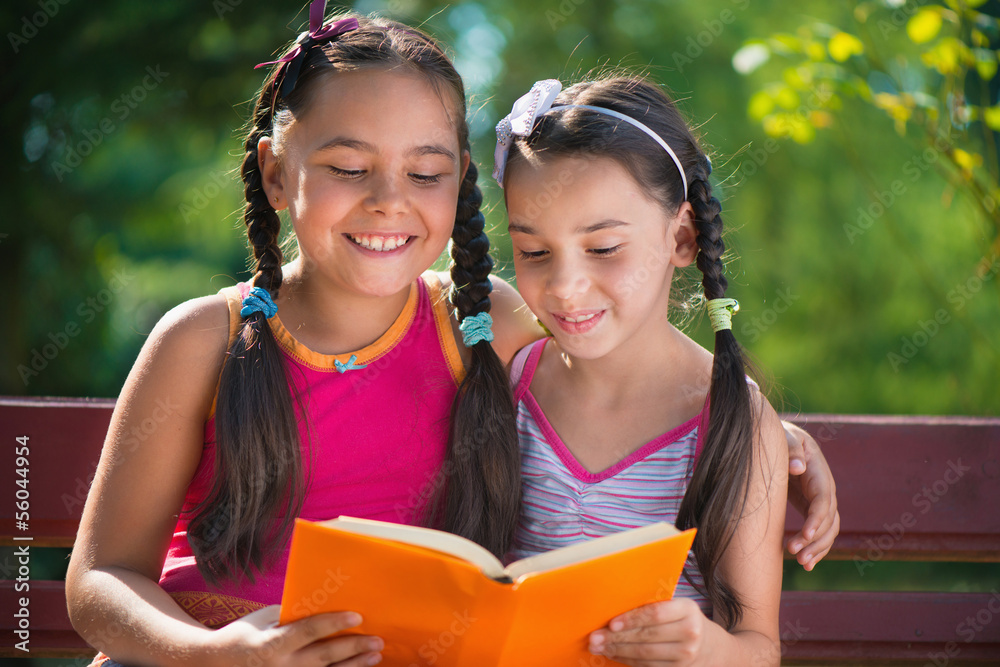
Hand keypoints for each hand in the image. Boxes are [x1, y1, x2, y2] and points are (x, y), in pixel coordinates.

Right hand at [204, 605, 382, 666]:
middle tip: (377, 640)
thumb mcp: (263, 619)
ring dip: (353, 665)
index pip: (308, 630)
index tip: (357, 615)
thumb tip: (323, 604)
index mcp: (272, 643)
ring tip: (375, 656)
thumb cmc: (242, 635)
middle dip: (352, 647)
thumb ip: (291, 616)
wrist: (213, 664)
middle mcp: (280, 666)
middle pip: (324, 656)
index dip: (334, 622)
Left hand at [587, 598, 713, 665]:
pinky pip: (648, 666)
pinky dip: (628, 661)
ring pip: (645, 655)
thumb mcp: (676, 607)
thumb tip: (614, 606)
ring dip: (618, 651)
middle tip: (595, 637)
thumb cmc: (683, 620)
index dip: (632, 619)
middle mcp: (690, 633)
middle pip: (647, 636)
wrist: (712, 647)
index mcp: (687, 610)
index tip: (611, 623)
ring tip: (598, 647)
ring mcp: (686, 655)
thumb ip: (653, 606)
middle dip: (617, 638)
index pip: (655, 614)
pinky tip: (614, 655)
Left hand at [783, 420, 839, 569]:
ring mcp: (821, 501)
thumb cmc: (784, 437)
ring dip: (817, 548)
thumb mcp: (786, 437)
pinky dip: (817, 548)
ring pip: (829, 530)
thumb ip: (791, 449)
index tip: (805, 534)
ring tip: (801, 562)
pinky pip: (821, 532)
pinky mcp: (813, 509)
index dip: (817, 518)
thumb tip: (798, 466)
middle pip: (829, 520)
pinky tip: (807, 564)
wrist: (786, 441)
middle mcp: (825, 490)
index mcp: (819, 473)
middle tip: (796, 554)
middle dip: (815, 540)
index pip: (823, 500)